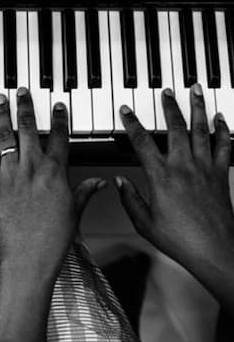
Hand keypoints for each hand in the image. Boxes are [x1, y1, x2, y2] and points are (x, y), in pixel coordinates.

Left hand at [0, 88, 102, 263]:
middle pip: (29, 128)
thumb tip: (100, 182)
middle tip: (22, 89)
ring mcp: (11, 174)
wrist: (30, 256)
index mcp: (56, 172)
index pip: (60, 137)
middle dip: (26, 105)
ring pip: (5, 136)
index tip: (58, 104)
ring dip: (2, 115)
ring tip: (0, 98)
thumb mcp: (76, 211)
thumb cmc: (55, 237)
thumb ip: (85, 192)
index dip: (60, 118)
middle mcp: (33, 168)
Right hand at [116, 85, 233, 274]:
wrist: (215, 250)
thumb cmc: (181, 240)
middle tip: (165, 91)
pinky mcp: (220, 174)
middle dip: (168, 106)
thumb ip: (130, 199)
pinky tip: (221, 119)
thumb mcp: (144, 223)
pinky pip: (224, 145)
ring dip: (198, 107)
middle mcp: (183, 167)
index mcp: (160, 177)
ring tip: (195, 90)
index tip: (127, 111)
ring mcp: (204, 168)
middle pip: (175, 127)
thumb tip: (118, 182)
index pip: (142, 142)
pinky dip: (223, 130)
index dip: (132, 123)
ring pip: (201, 130)